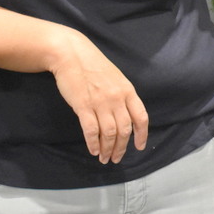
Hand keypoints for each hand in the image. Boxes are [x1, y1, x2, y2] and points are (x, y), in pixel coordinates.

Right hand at [49, 32, 148, 164]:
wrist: (72, 54)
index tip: (139, 147)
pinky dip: (93, 143)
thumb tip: (125, 116)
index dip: (142, 135)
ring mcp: (100, 102)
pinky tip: (93, 150)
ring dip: (108, 149)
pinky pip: (91, 130)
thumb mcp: (116, 78)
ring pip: (109, 133)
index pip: (141, 117)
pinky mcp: (83, 105)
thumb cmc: (93, 65)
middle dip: (121, 148)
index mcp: (128, 90)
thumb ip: (122, 96)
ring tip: (104, 158)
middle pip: (124, 129)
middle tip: (116, 158)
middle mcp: (117, 98)